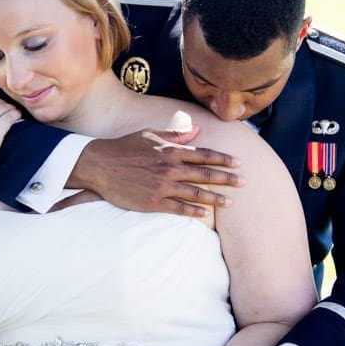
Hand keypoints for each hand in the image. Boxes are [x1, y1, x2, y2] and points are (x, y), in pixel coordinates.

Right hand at [70, 127, 244, 216]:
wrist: (100, 165)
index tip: (238, 162)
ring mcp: (162, 186)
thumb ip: (175, 134)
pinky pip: (178, 208)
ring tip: (230, 202)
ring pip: (196, 193)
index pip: (204, 154)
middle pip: (205, 174)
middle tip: (244, 183)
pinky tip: (205, 215)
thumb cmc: (125, 148)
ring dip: (215, 198)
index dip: (223, 159)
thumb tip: (196, 131)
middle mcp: (170, 168)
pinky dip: (194, 211)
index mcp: (171, 150)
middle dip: (227, 179)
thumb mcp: (150, 135)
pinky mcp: (153, 202)